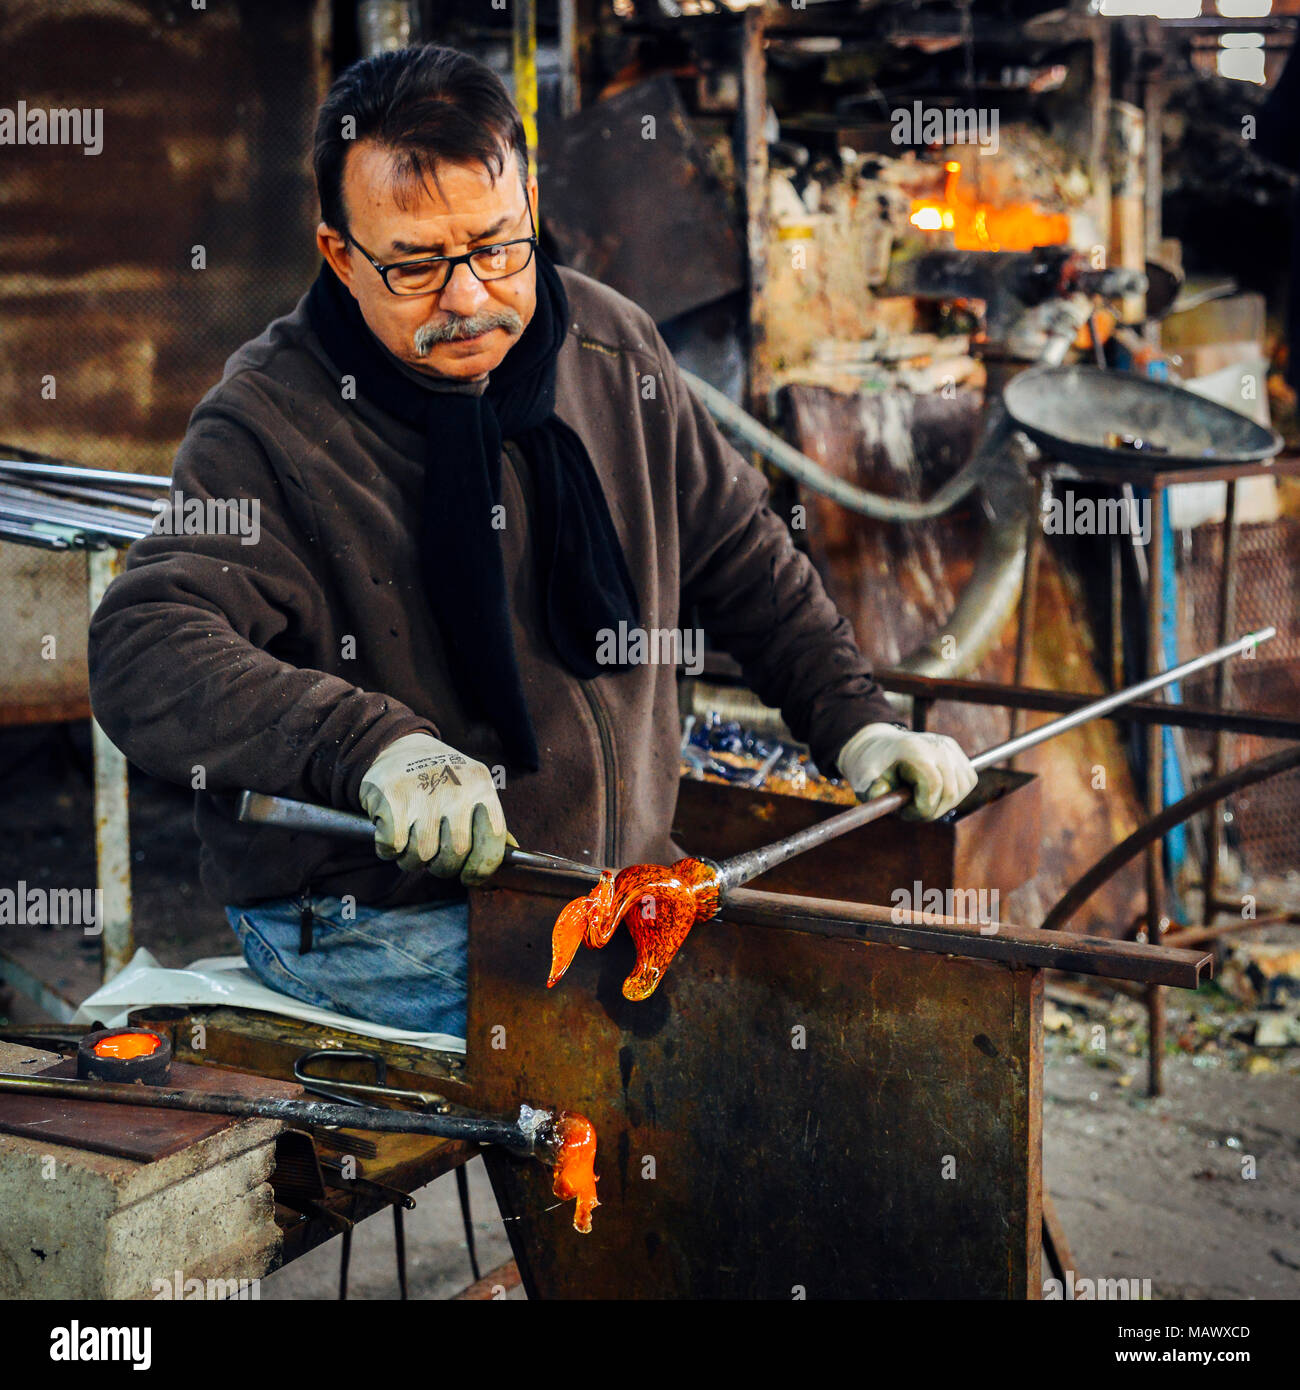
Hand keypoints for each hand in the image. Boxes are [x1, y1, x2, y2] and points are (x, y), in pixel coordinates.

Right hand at [359, 733, 508, 884]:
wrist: (398, 747)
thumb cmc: (442, 779)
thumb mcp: (473, 789)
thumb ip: (490, 821)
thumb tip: (514, 852)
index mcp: (481, 787)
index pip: (491, 840)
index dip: (481, 867)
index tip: (468, 876)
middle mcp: (456, 788)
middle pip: (455, 855)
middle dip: (441, 866)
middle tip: (433, 855)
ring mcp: (423, 793)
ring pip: (420, 856)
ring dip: (411, 859)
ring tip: (410, 839)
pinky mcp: (391, 798)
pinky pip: (392, 847)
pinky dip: (388, 849)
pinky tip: (390, 831)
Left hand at [836, 722, 977, 820]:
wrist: (879, 747)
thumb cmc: (872, 767)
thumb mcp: (864, 779)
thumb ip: (872, 790)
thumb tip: (881, 793)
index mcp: (913, 750)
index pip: (933, 786)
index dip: (922, 808)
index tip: (903, 812)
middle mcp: (936, 745)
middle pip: (951, 791)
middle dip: (932, 810)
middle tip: (911, 811)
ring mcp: (949, 747)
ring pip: (963, 788)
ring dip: (944, 804)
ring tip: (921, 801)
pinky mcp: (957, 752)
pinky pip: (968, 780)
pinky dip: (955, 794)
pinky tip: (935, 794)